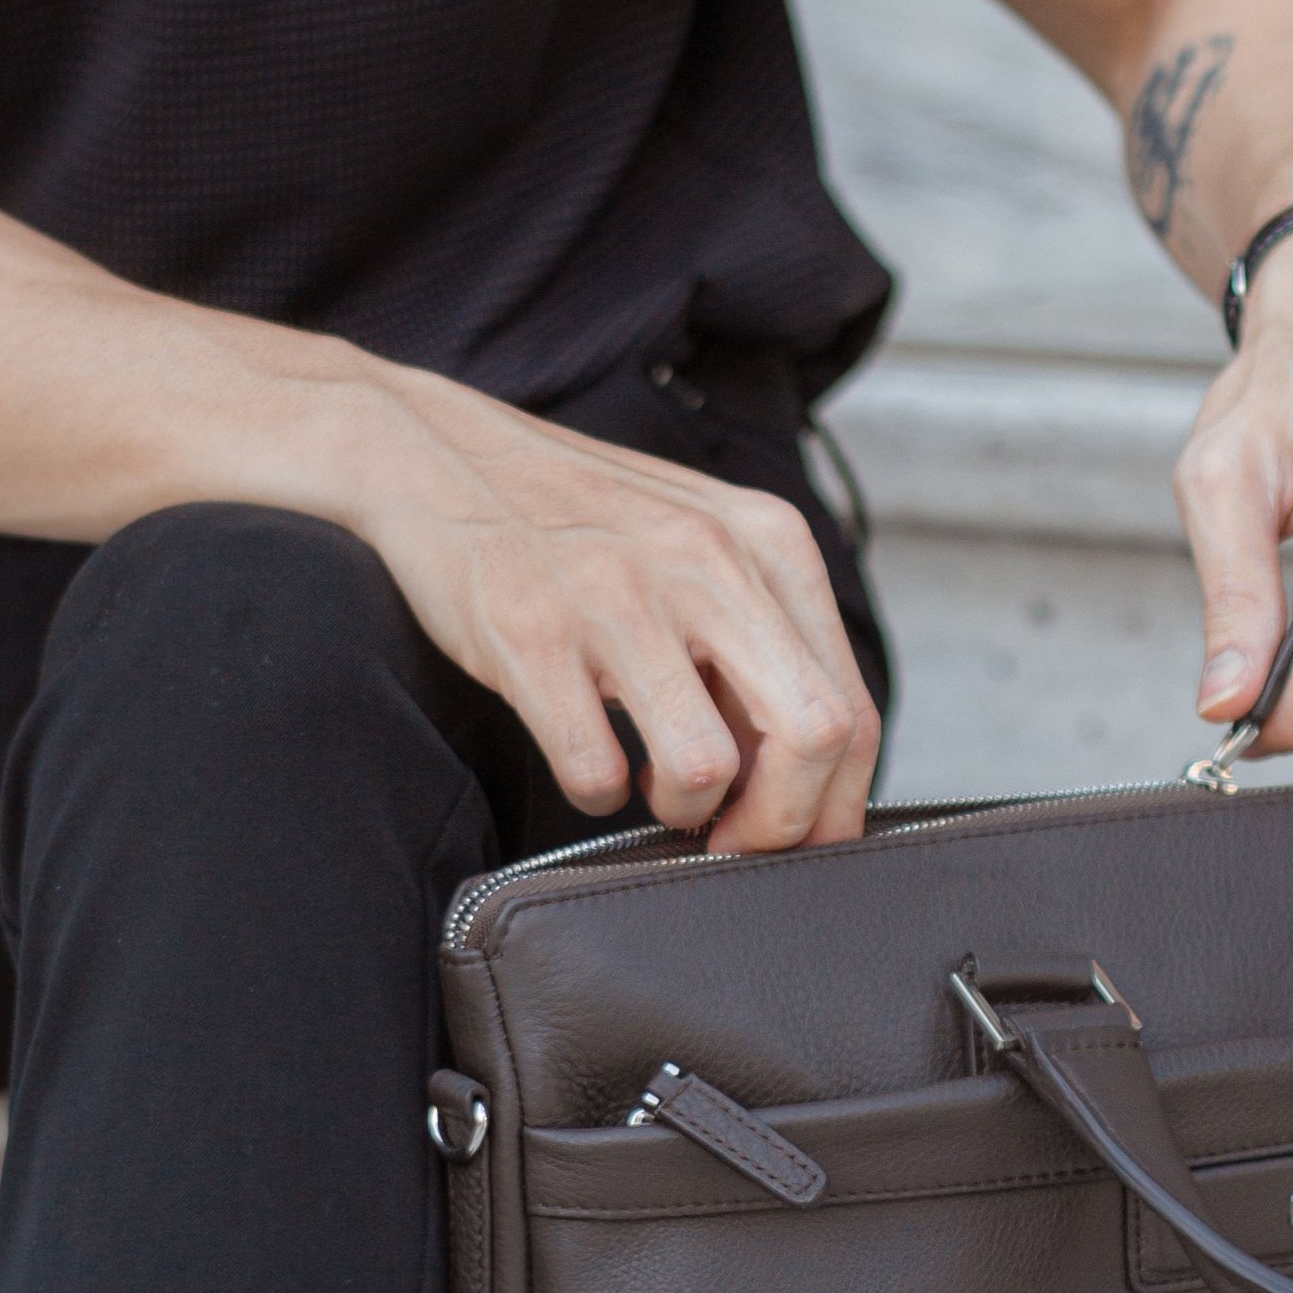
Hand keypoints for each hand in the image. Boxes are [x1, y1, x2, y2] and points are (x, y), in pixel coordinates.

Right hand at [340, 367, 881, 851]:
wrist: (440, 454)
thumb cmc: (582, 520)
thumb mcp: (702, 548)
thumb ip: (764, 639)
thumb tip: (806, 777)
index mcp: (766, 541)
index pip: (851, 707)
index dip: (834, 802)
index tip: (799, 837)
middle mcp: (706, 562)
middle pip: (811, 737)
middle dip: (781, 823)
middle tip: (734, 838)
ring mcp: (617, 597)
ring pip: (706, 767)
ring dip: (685, 810)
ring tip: (654, 788)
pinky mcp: (532, 635)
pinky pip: (595, 772)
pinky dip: (596, 795)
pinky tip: (588, 763)